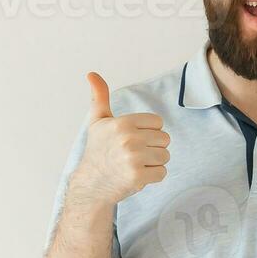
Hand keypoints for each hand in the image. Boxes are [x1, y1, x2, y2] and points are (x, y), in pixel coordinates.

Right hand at [68, 72, 170, 205]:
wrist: (91, 183)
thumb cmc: (98, 150)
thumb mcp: (97, 121)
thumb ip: (99, 96)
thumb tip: (91, 73)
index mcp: (122, 123)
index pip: (158, 122)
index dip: (148, 131)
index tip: (133, 139)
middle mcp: (128, 139)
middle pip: (164, 139)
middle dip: (153, 147)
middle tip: (134, 154)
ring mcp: (133, 159)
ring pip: (165, 156)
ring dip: (154, 162)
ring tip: (135, 164)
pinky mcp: (138, 177)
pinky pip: (162, 173)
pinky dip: (153, 176)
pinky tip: (137, 175)